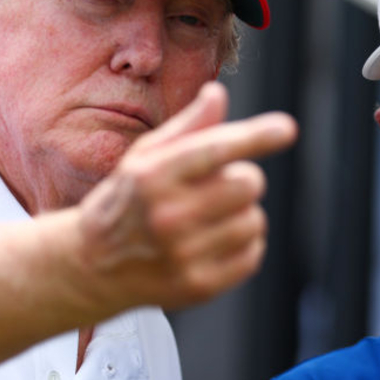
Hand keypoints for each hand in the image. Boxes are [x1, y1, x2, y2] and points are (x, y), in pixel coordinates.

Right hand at [74, 81, 297, 311]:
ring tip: (210, 218)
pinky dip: (244, 245)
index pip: (214, 149)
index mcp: (152, 176)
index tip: (287, 129)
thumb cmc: (126, 200)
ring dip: (243, 214)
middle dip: (242, 179)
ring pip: (255, 220)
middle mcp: (166, 215)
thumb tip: (217, 93)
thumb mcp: (145, 156)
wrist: (93, 265)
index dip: (255, 137)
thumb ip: (187, 127)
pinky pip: (254, 253)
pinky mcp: (198, 285)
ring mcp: (183, 254)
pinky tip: (214, 242)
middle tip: (217, 187)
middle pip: (248, 183)